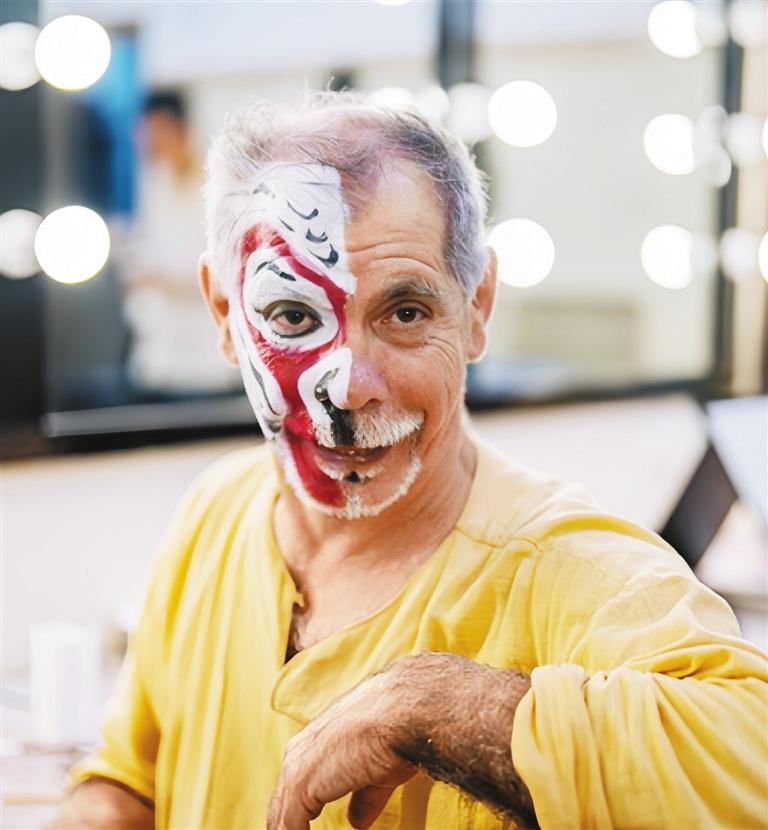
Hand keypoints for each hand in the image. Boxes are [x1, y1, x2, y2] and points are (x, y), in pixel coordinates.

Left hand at [267, 672, 416, 829]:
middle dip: (286, 824)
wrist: (398, 714)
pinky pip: (288, 826)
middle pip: (280, 802)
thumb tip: (357, 822)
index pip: (293, 785)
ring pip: (280, 815)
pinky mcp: (300, 784)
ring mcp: (296, 767)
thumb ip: (364, 798)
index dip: (296, 812)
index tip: (304, 826)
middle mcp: (299, 751)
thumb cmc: (395, 730)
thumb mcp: (379, 772)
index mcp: (315, 741)